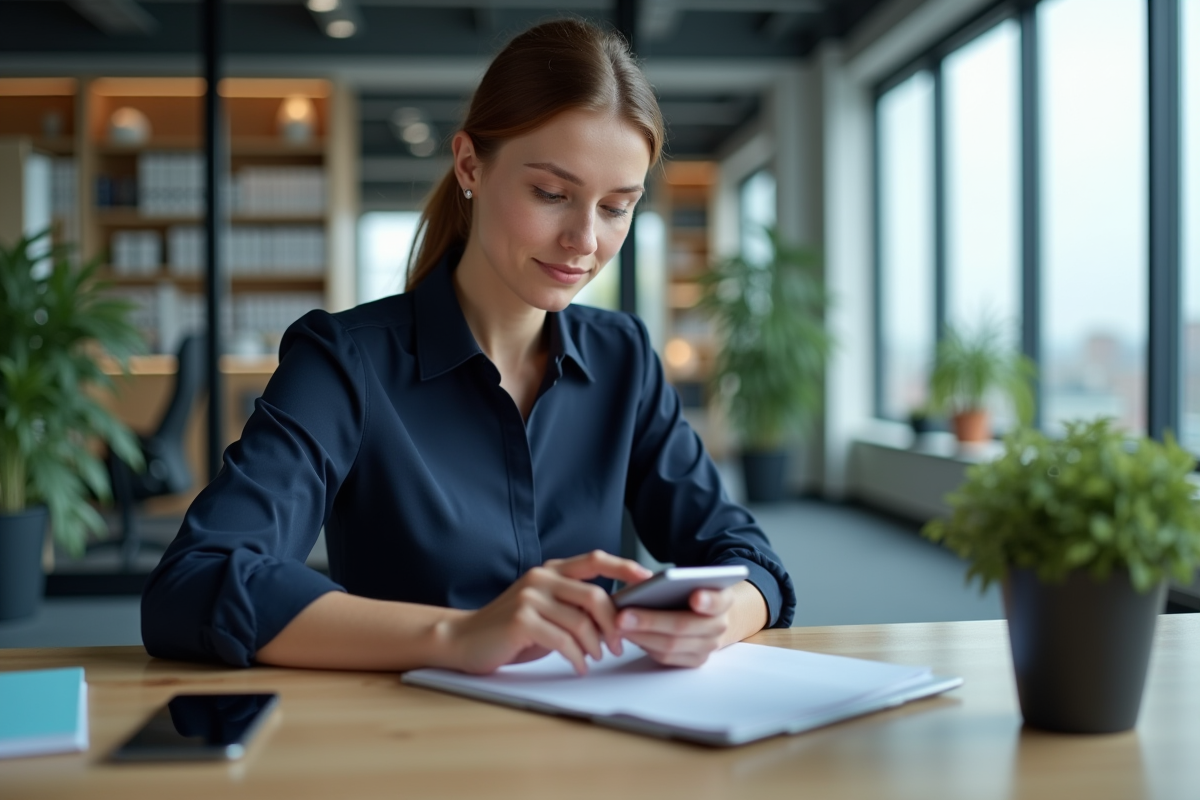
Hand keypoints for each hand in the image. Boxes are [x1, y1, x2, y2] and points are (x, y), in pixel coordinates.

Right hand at [435, 550, 652, 675]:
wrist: (463, 640)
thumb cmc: (510, 629)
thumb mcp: (545, 610)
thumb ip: (574, 606)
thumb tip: (616, 619)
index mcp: (550, 570)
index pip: (594, 560)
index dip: (624, 567)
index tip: (649, 579)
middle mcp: (541, 577)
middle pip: (594, 595)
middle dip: (613, 624)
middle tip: (618, 645)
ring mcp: (530, 597)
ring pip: (581, 621)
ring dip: (595, 646)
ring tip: (595, 658)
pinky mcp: (521, 620)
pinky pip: (563, 640)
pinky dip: (577, 657)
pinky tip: (579, 666)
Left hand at [616, 586, 735, 667]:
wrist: (710, 618)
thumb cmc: (693, 595)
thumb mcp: (691, 581)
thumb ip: (675, 581)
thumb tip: (642, 582)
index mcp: (723, 600)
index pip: (719, 600)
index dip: (708, 600)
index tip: (694, 597)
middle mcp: (719, 626)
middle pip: (685, 625)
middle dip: (651, 621)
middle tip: (623, 615)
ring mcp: (707, 647)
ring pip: (671, 645)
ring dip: (641, 636)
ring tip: (618, 625)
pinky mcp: (694, 661)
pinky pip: (666, 657)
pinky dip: (645, 645)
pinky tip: (628, 635)